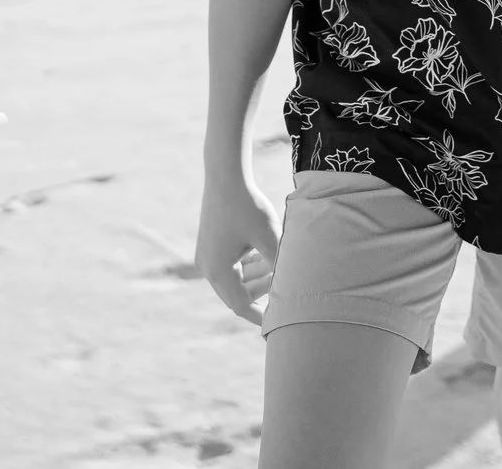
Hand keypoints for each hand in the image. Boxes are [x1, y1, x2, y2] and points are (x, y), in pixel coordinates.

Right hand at [195, 171, 280, 324]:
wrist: (226, 175)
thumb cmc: (248, 206)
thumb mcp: (269, 237)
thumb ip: (279, 266)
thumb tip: (293, 290)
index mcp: (218, 272)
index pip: (241, 305)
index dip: (262, 316)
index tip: (278, 325)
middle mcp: (208, 267)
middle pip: (238, 293)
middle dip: (262, 294)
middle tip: (286, 296)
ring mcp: (208, 255)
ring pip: (236, 278)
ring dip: (258, 277)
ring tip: (281, 270)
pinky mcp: (213, 244)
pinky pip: (233, 264)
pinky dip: (250, 264)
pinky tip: (269, 257)